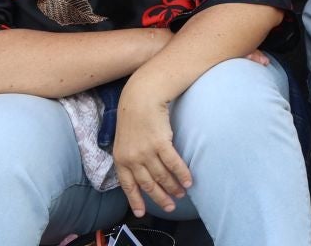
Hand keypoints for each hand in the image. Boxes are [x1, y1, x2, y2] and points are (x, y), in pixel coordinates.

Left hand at [112, 83, 191, 215]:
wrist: (141, 97)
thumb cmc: (134, 116)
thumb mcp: (125, 140)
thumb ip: (130, 157)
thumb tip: (140, 171)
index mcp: (121, 159)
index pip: (128, 186)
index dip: (136, 201)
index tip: (142, 213)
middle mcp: (132, 159)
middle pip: (148, 184)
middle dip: (160, 198)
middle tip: (170, 207)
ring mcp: (146, 152)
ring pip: (162, 176)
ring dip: (173, 187)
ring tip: (181, 194)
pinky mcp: (160, 143)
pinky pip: (173, 163)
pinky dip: (181, 174)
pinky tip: (188, 181)